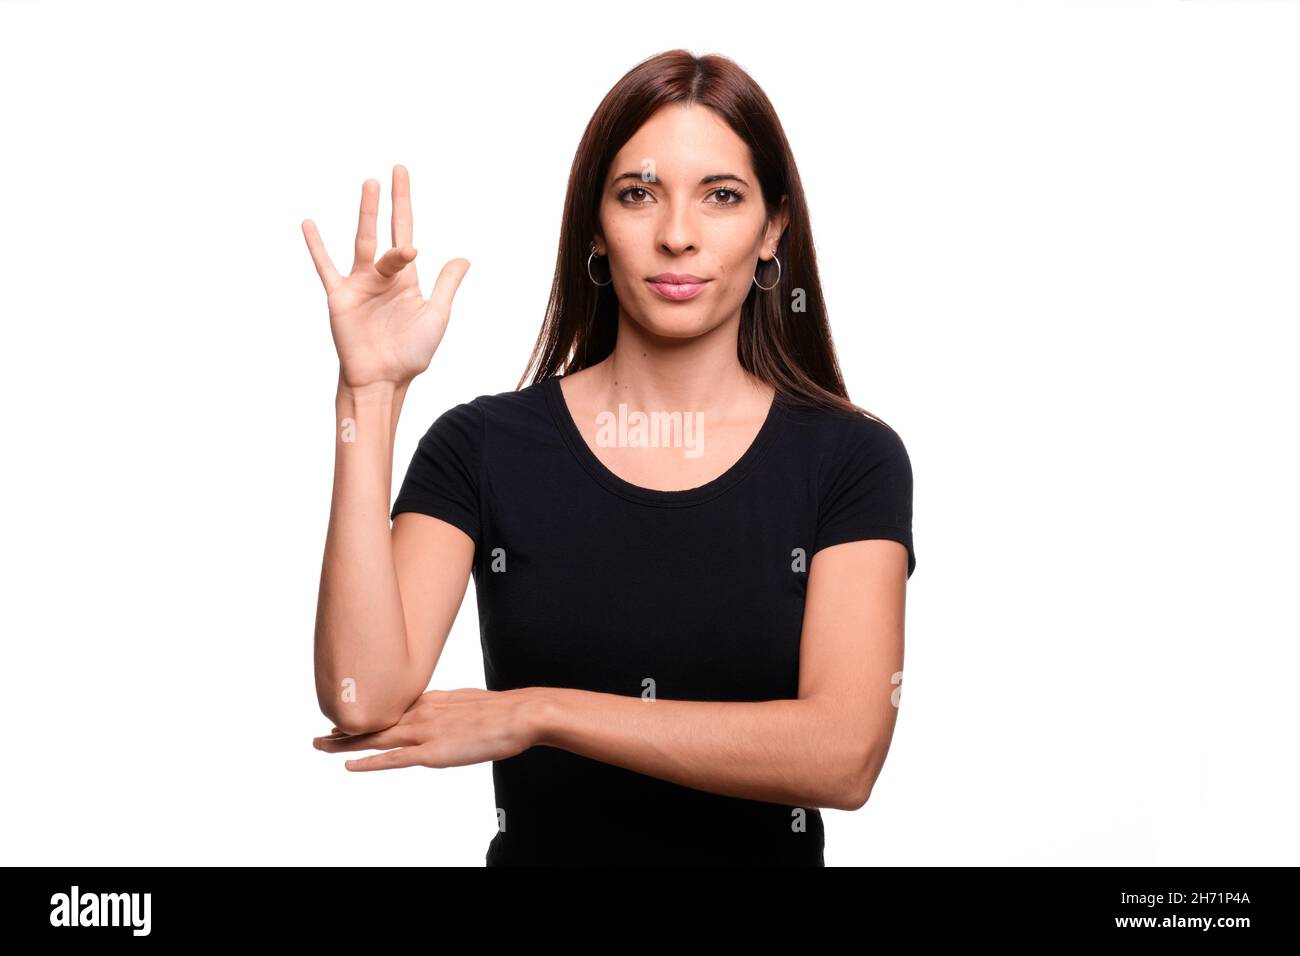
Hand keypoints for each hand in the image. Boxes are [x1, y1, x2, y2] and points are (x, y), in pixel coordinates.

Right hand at [302, 164, 469, 389]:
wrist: (384, 380)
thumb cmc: (411, 353)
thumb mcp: (436, 316)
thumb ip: (447, 286)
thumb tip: (463, 258)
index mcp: (406, 277)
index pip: (406, 231)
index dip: (405, 204)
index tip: (402, 175)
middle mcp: (382, 275)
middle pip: (386, 229)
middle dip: (390, 201)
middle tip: (393, 171)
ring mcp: (360, 283)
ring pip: (363, 242)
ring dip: (367, 214)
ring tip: (369, 185)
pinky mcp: (340, 297)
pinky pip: (326, 267)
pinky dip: (317, 247)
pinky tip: (309, 224)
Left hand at [311, 688, 542, 771]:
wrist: (520, 714)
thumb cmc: (504, 711)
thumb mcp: (470, 704)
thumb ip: (451, 711)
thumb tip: (447, 718)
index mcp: (431, 700)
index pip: (390, 708)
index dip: (367, 716)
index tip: (348, 718)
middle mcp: (421, 713)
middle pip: (375, 722)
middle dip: (346, 728)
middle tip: (321, 733)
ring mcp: (425, 731)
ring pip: (376, 738)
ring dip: (346, 743)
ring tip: (321, 745)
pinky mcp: (433, 751)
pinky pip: (393, 758)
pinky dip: (369, 762)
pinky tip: (350, 765)